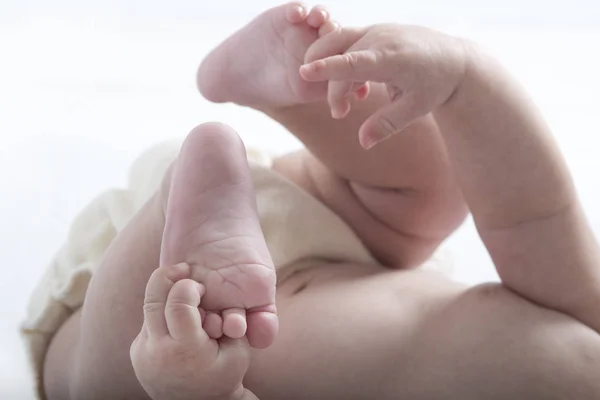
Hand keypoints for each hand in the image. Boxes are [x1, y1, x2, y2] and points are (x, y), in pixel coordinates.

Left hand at [130, 263, 256, 399]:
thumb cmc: (224, 376)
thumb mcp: (239, 350)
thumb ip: (233, 322)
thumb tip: (215, 299)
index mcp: (186, 349)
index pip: (178, 302)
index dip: (189, 285)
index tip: (199, 285)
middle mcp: (158, 350)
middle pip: (153, 298)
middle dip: (167, 276)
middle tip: (182, 268)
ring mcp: (142, 352)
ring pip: (148, 308)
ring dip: (166, 295)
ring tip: (183, 294)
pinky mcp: (136, 352)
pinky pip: (148, 322)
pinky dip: (162, 313)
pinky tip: (177, 318)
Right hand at [300, 24, 467, 148]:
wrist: (452, 58)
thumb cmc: (434, 86)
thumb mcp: (415, 110)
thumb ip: (386, 125)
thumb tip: (362, 143)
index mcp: (393, 58)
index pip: (353, 62)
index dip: (328, 68)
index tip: (303, 73)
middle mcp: (381, 38)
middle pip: (340, 62)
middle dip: (334, 91)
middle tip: (340, 114)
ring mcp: (375, 30)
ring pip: (337, 46)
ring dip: (331, 72)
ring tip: (344, 98)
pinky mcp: (372, 29)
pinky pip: (345, 42)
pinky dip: (340, 62)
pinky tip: (355, 83)